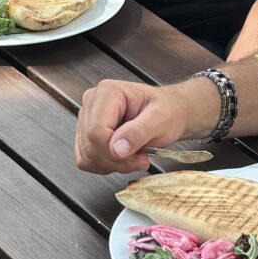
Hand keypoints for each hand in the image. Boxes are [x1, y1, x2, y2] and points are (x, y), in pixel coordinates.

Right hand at [77, 76, 214, 172]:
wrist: (170, 113)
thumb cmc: (167, 111)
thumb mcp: (160, 119)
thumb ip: (138, 132)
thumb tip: (117, 148)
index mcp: (108, 93)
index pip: (96, 132)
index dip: (114, 151)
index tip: (139, 155)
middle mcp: (93, 103)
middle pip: (90, 146)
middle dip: (117, 160)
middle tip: (141, 157)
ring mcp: (87, 119)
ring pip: (87, 156)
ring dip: (113, 164)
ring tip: (135, 155)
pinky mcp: (86, 134)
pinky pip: (86, 160)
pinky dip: (106, 166)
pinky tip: (123, 157)